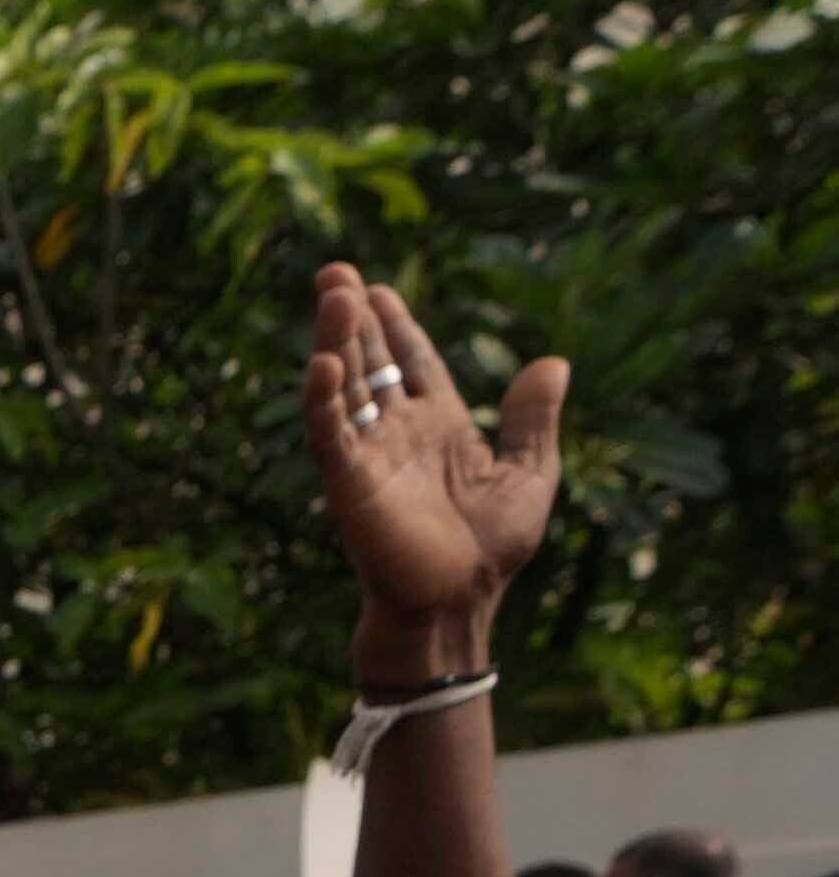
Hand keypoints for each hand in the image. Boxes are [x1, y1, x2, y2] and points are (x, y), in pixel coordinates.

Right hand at [306, 259, 564, 668]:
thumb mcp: (531, 472)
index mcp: (439, 426)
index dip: (395, 326)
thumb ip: (534, 419)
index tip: (378, 290)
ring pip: (346, 387)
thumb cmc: (494, 549)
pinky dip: (323, 401)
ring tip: (333, 293)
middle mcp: (397, 434)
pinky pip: (331, 436)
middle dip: (352, 318)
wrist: (461, 603)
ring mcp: (370, 457)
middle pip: (369, 362)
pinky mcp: (351, 485)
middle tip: (334, 273)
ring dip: (336, 341)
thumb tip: (554, 361)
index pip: (410, 363)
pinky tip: (322, 363)